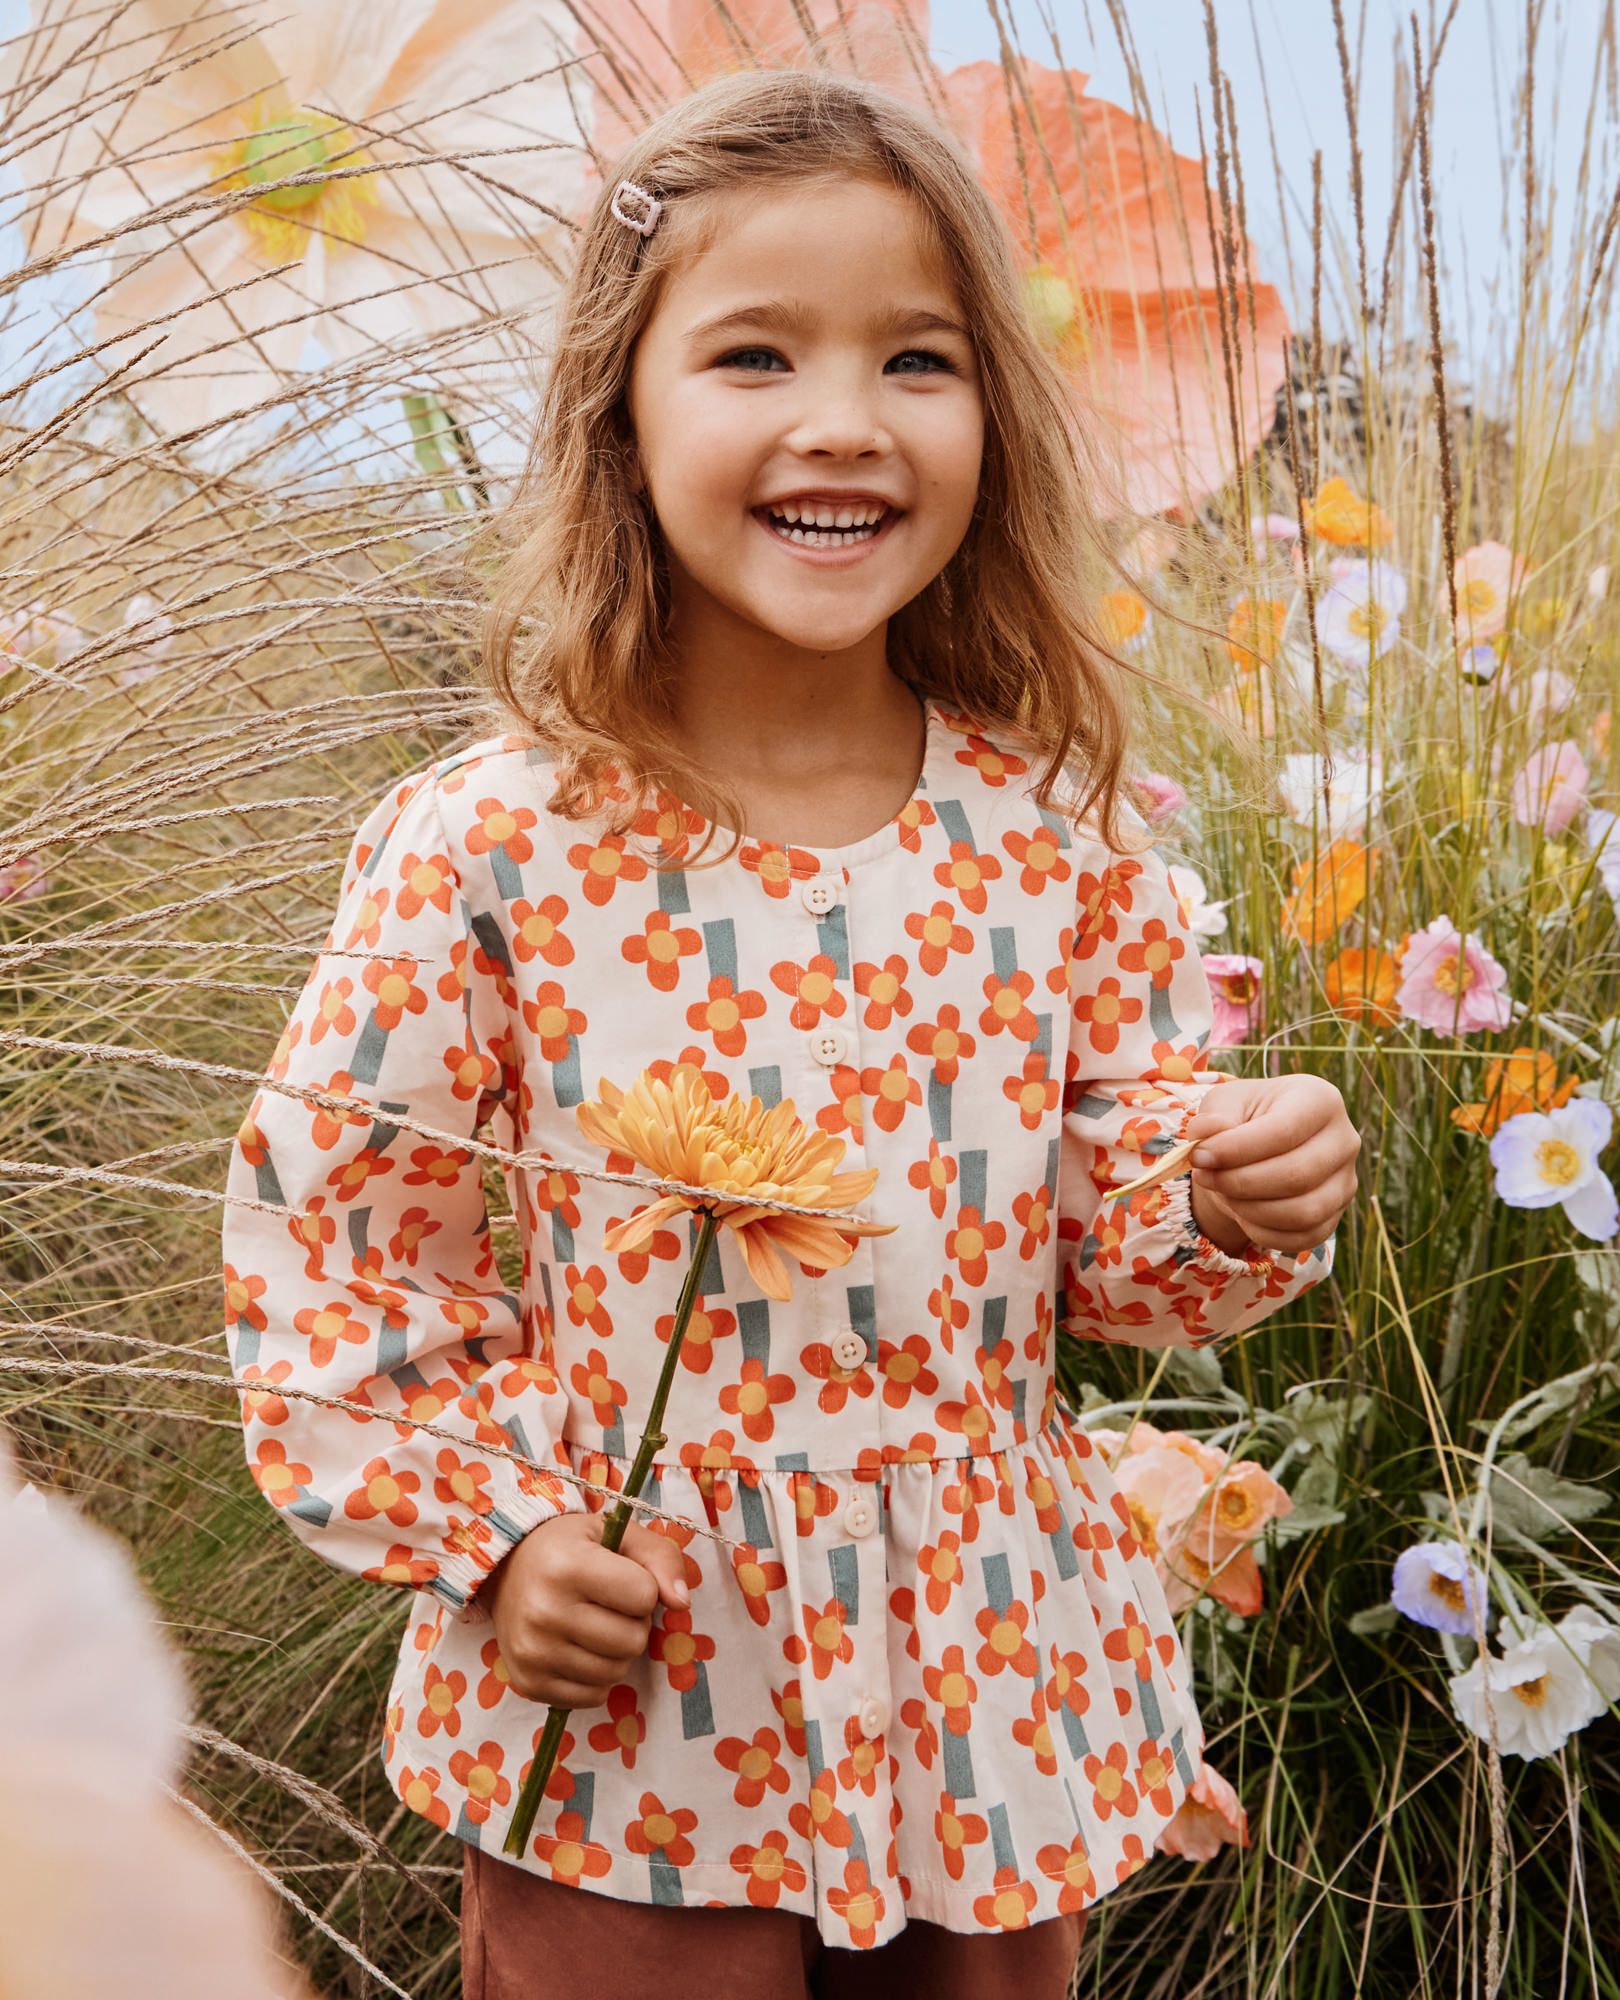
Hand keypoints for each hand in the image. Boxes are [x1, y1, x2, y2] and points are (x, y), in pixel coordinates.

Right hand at [482, 1511, 689, 1707]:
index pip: (643, 1595)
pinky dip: (597, 1678)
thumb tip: (682, 1603)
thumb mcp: (618, 1534)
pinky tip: (579, 1649)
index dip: (643, 1587)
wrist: (507, 1569)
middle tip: (610, 1606)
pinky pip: (592, 1697)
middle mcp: (544, 1611)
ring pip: (615, 1673)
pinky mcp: (528, 1683)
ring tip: (594, 1625)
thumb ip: (661, 1559)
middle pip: (632, 1641)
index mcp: (567, 1566)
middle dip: (633, 1623)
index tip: (622, 1577)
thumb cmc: (572, 1548)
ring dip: (617, 1652)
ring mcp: (533, 1652)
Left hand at [1182, 1073, 1358, 1257]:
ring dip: (1250, 1209)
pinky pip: (1303, 1238)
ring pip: (1303, 1213)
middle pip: (1297, 1175)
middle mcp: (1345, 1140)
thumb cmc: (1244, 1118)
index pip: (1284, 1130)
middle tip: (1204, 1177)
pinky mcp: (1336, 1216)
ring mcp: (1346, 1182)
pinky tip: (1240, 1213)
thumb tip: (1207, 1131)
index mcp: (1320, 1100)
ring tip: (1221, 1193)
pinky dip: (1263, 1232)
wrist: (1262, 1147)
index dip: (1237, 1149)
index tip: (1199, 1156)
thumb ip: (1215, 1115)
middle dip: (1239, 1183)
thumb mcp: (1225, 1103)